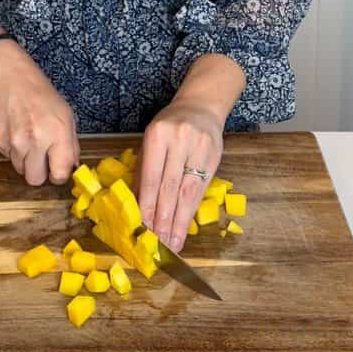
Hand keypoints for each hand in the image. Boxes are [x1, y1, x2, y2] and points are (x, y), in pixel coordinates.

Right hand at [0, 46, 79, 186]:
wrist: (10, 79)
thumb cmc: (42, 95)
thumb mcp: (67, 116)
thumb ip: (71, 144)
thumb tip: (71, 167)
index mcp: (57, 134)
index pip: (59, 174)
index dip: (60, 175)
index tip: (59, 170)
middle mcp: (35, 141)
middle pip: (35, 180)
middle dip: (41, 173)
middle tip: (44, 159)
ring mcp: (14, 143)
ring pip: (21, 170)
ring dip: (27, 162)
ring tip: (31, 141)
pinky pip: (9, 158)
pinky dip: (14, 152)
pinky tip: (19, 134)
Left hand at [136, 98, 223, 251]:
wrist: (201, 107)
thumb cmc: (169, 127)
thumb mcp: (150, 142)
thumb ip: (144, 170)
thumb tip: (136, 207)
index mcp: (157, 135)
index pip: (152, 178)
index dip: (148, 206)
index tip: (143, 229)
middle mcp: (180, 141)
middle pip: (170, 187)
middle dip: (163, 219)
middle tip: (157, 244)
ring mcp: (200, 148)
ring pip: (188, 191)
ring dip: (179, 221)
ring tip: (172, 242)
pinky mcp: (215, 156)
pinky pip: (201, 189)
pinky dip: (191, 210)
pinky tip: (185, 225)